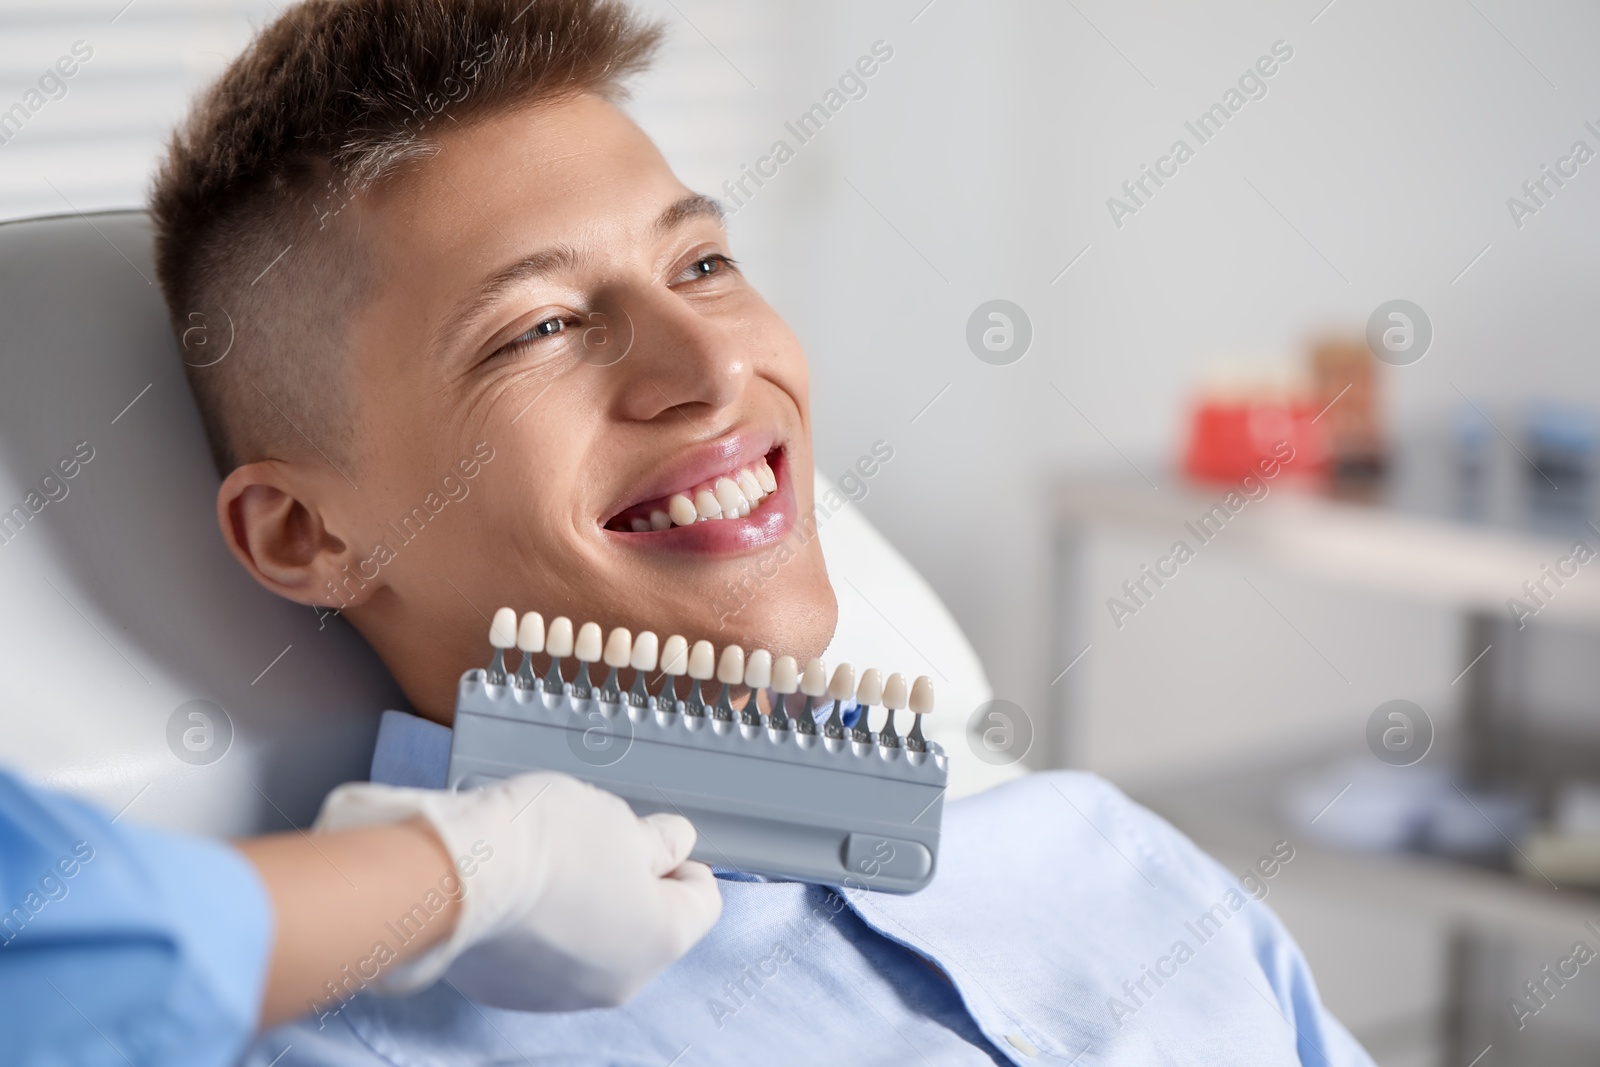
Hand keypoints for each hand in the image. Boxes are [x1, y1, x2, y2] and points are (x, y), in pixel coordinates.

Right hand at [314, 772, 721, 1010]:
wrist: (456, 872)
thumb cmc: (544, 842)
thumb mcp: (621, 821)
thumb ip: (658, 841)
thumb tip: (673, 845)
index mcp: (662, 939)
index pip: (702, 901)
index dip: (683, 862)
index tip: (660, 840)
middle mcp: (619, 981)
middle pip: (646, 927)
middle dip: (631, 886)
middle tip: (600, 843)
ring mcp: (561, 994)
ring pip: (594, 946)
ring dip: (584, 910)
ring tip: (551, 865)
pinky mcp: (510, 992)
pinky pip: (543, 959)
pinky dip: (539, 930)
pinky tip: (519, 892)